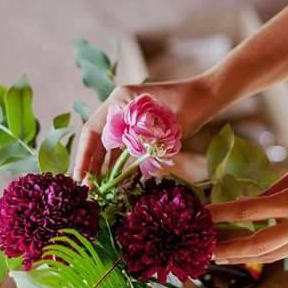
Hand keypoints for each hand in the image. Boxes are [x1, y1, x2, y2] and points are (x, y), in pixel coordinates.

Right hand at [73, 78, 214, 180]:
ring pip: (107, 145)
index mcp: (119, 100)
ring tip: (97, 189)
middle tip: (85, 190)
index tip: (80, 178)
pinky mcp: (138, 127)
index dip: (84, 156)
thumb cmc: (188, 106)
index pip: (92, 130)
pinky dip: (116, 163)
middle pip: (96, 139)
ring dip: (101, 166)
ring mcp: (127, 117)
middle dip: (89, 165)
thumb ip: (140, 144)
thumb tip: (118, 170)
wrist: (206, 97)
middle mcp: (118, 107)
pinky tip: (113, 180)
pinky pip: (121, 147)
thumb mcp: (163, 126)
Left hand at [209, 163, 287, 263]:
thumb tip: (244, 204)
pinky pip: (278, 255)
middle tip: (205, 250)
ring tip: (217, 256)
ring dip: (239, 258)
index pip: (250, 210)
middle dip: (228, 249)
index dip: (224, 213)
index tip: (204, 214)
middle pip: (256, 245)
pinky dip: (258, 256)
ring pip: (266, 256)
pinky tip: (242, 254)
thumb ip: (270, 192)